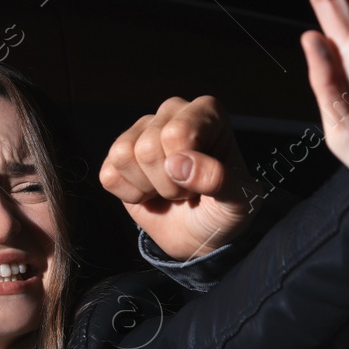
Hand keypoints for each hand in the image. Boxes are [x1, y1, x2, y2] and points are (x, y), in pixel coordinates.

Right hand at [99, 96, 261, 259]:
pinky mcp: (119, 154)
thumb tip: (178, 165)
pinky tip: (149, 194)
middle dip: (168, 184)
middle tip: (187, 190)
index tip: (204, 181)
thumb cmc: (224, 211)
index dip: (187, 170)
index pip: (177, 133)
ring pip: (124, 156)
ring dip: (148, 188)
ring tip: (169, 190)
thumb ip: (219, 180)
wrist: (202, 237)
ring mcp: (143, 130)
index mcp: (207, 112)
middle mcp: (172, 112)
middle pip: (148, 148)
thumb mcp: (239, 201)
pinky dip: (129, 195)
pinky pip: (109, 174)